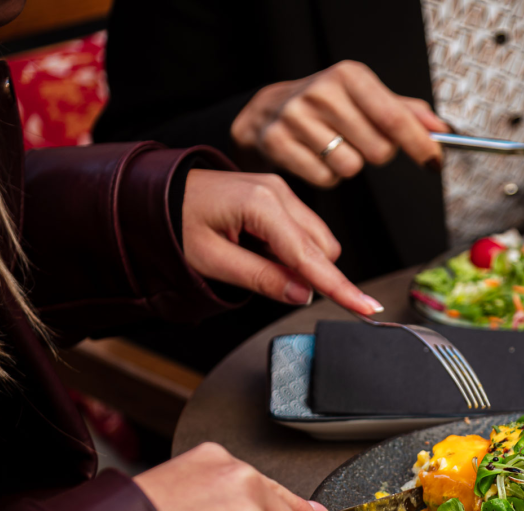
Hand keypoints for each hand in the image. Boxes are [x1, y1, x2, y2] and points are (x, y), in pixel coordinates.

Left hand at [182, 168, 382, 314]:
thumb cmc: (173, 221)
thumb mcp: (211, 261)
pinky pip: (302, 230)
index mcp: (261, 205)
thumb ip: (261, 278)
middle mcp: (278, 192)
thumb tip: (302, 295)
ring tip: (252, 258)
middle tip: (262, 278)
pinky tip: (258, 247)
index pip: (310, 257)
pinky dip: (289, 249)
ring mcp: (280, 190)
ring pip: (316, 240)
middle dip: (307, 273)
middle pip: (321, 248)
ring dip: (297, 262)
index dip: (340, 287)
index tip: (368, 307)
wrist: (155, 191)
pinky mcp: (278, 195)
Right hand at [231, 60, 449, 187]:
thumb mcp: (367, 98)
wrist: (269, 110)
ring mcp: (296, 117)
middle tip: (361, 142)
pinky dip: (328, 176)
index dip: (419, 144)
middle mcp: (322, 92)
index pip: (395, 118)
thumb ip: (407, 113)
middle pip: (378, 151)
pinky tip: (316, 157)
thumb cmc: (330, 106)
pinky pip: (326, 179)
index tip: (434, 162)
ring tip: (334, 147)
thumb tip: (443, 130)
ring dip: (350, 166)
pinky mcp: (278, 143)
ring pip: (351, 168)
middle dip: (377, 154)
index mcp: (349, 76)